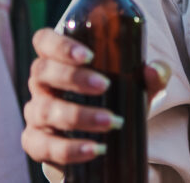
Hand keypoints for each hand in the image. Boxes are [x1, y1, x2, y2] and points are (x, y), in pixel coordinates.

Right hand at [20, 28, 169, 168]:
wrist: (102, 135)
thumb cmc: (116, 96)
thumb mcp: (135, 83)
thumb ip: (152, 74)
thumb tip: (152, 71)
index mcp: (58, 59)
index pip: (45, 41)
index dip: (60, 45)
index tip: (89, 55)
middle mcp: (42, 83)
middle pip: (42, 72)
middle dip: (73, 78)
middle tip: (104, 85)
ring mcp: (36, 112)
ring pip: (45, 109)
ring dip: (78, 115)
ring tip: (111, 121)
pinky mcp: (36, 142)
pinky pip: (43, 145)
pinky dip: (69, 148)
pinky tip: (94, 148)